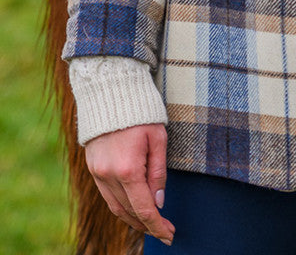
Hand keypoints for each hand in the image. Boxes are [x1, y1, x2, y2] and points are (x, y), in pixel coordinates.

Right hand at [85, 124, 173, 244]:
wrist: (111, 92)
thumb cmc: (142, 112)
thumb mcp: (159, 138)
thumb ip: (158, 172)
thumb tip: (158, 202)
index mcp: (128, 169)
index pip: (143, 209)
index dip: (157, 226)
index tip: (170, 235)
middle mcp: (109, 175)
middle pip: (129, 212)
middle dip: (148, 226)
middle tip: (165, 232)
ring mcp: (98, 173)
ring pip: (116, 207)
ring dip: (133, 220)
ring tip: (151, 225)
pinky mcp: (93, 168)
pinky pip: (107, 195)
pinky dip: (121, 206)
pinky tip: (133, 208)